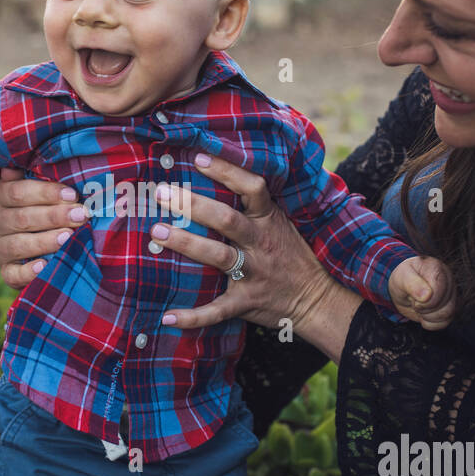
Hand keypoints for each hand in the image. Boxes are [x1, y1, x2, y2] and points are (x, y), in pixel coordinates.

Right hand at [0, 167, 87, 288]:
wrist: (38, 243)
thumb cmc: (43, 206)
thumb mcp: (37, 189)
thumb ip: (32, 175)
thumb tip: (13, 166)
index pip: (17, 192)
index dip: (45, 193)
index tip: (73, 194)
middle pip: (21, 218)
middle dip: (54, 216)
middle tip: (80, 215)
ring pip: (18, 244)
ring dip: (45, 241)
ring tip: (69, 237)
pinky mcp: (6, 272)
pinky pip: (13, 274)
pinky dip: (29, 272)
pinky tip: (45, 265)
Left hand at [146, 154, 354, 346]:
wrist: (317, 299)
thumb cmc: (292, 256)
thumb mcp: (280, 223)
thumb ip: (254, 206)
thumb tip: (216, 176)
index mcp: (268, 220)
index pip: (252, 187)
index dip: (226, 171)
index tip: (198, 158)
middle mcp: (260, 243)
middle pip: (226, 219)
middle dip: (193, 205)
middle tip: (161, 193)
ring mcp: (253, 273)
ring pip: (218, 256)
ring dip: (186, 243)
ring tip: (157, 232)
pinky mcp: (246, 301)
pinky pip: (217, 310)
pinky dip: (193, 316)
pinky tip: (168, 317)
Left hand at [389, 256, 456, 329]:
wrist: (403, 288)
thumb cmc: (403, 279)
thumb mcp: (401, 278)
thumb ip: (412, 284)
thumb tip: (427, 296)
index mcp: (436, 268)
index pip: (439, 292)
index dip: (424, 301)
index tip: (413, 297)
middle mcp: (448, 280)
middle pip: (445, 305)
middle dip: (424, 308)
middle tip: (415, 301)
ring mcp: (451, 293)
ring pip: (447, 314)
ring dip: (428, 315)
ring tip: (419, 307)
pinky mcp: (450, 306)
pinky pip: (445, 321)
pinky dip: (430, 322)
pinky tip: (424, 313)